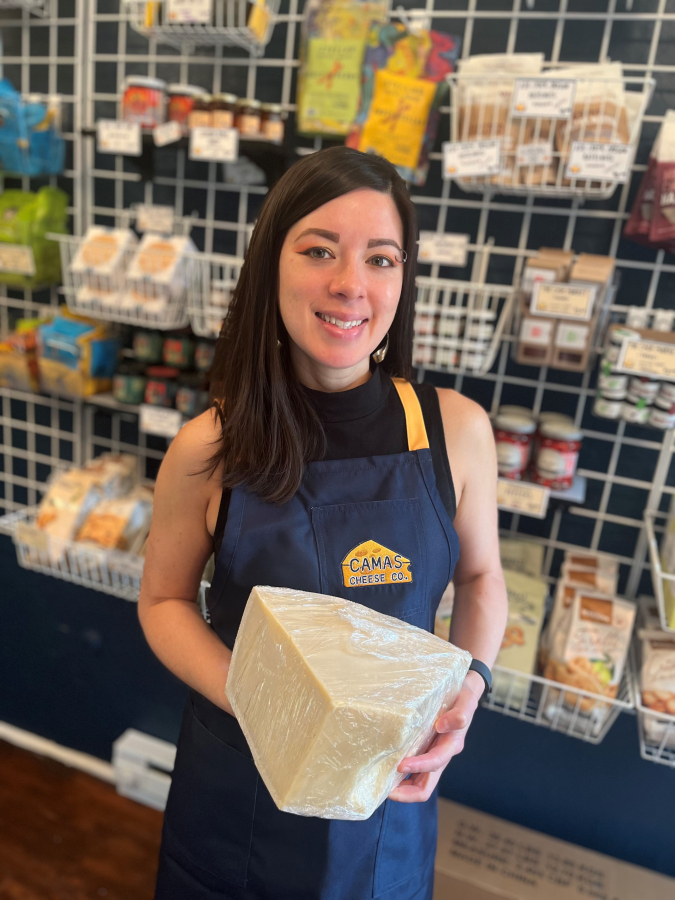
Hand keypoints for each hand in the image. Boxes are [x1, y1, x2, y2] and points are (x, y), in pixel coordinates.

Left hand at [387, 671, 483, 802]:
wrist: (465, 692)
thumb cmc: (463, 697)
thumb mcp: (466, 702)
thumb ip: (459, 714)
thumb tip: (442, 726)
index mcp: (451, 745)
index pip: (434, 763)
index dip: (418, 767)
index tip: (400, 765)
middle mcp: (441, 754)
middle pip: (424, 786)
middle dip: (405, 792)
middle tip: (383, 789)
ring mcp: (432, 754)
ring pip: (417, 782)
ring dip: (401, 788)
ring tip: (380, 785)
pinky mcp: (425, 749)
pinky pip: (413, 770)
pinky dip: (401, 776)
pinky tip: (386, 770)